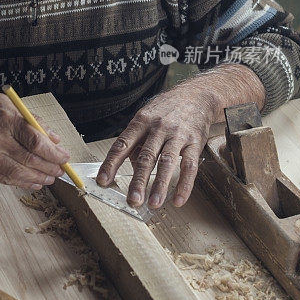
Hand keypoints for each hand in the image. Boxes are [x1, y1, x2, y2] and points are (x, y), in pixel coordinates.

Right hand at [0, 85, 69, 189]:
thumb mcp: (7, 103)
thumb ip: (32, 121)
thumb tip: (53, 138)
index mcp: (5, 117)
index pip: (36, 141)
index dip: (53, 153)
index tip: (65, 157)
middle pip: (29, 160)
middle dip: (49, 168)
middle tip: (60, 171)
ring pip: (16, 173)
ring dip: (36, 179)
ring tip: (49, 179)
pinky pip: (1, 178)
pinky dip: (19, 183)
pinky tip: (31, 183)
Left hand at [96, 86, 218, 208]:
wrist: (196, 95)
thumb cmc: (165, 110)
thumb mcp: (145, 119)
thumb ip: (137, 144)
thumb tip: (133, 171)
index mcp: (140, 122)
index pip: (122, 145)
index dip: (111, 163)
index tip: (103, 181)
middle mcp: (158, 128)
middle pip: (146, 157)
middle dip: (138, 181)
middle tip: (132, 201)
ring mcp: (177, 135)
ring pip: (167, 162)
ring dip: (160, 185)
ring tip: (153, 204)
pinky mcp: (195, 142)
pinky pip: (190, 166)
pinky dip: (184, 185)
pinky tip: (178, 200)